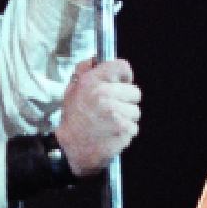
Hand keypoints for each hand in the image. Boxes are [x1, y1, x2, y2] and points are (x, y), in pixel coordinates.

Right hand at [53, 58, 140, 175]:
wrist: (70, 149)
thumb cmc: (73, 119)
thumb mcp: (72, 90)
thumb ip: (84, 71)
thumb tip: (95, 58)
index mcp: (92, 82)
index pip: (122, 66)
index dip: (124, 76)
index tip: (121, 83)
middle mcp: (104, 95)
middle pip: (135, 92)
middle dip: (126, 101)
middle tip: (111, 109)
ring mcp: (115, 114)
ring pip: (136, 112)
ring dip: (127, 118)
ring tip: (109, 123)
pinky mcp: (123, 131)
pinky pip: (134, 128)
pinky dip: (126, 132)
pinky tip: (111, 134)